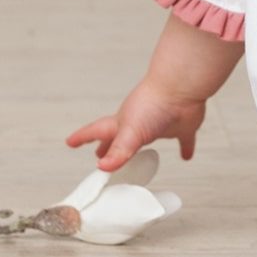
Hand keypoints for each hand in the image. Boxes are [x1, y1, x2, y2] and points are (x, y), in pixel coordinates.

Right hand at [66, 74, 206, 171]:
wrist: (181, 87)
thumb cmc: (152, 104)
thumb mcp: (130, 132)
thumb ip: (118, 151)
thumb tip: (103, 168)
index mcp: (122, 123)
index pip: (97, 131)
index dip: (83, 137)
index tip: (70, 142)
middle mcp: (138, 123)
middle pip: (118, 137)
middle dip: (108, 146)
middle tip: (99, 155)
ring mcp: (160, 124)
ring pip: (146, 138)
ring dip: (140, 148)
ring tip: (136, 156)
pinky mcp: (182, 127)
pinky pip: (183, 140)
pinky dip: (184, 148)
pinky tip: (186, 156)